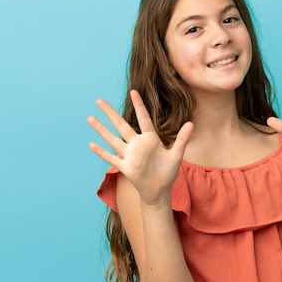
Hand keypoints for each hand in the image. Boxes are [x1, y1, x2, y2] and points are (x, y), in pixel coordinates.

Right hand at [88, 90, 193, 204]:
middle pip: (121, 125)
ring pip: (112, 138)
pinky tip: (91, 144)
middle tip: (99, 100)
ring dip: (101, 129)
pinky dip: (101, 152)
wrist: (160, 190)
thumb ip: (182, 139)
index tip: (133, 91)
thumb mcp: (176, 154)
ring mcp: (129, 155)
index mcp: (150, 139)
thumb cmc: (168, 172)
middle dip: (110, 113)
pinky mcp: (125, 167)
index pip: (143, 118)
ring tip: (90, 117)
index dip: (139, 105)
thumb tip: (191, 123)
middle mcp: (137, 144)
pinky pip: (111, 157)